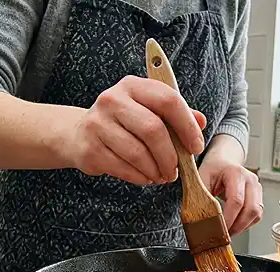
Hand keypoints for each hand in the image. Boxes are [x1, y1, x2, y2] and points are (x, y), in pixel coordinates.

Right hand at [67, 75, 206, 184]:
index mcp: (132, 86)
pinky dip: (140, 177)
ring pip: (138, 153)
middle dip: (170, 156)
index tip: (196, 147)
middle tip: (176, 170)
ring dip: (156, 170)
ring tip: (161, 176)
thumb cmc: (123, 122)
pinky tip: (145, 177)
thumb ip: (175, 114)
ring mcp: (98, 124)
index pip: (168, 100)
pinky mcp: (90, 149)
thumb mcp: (148, 110)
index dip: (187, 126)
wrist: (79, 134)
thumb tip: (201, 122)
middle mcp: (112, 100)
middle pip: (153, 129)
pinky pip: (124, 168)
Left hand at [199, 155, 263, 235]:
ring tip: (228, 231)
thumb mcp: (202, 180)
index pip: (236, 200)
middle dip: (237, 226)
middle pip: (250, 209)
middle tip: (223, 235)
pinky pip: (257, 215)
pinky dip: (247, 224)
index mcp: (235, 173)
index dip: (229, 218)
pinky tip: (235, 225)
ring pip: (256, 213)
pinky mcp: (259, 196)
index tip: (219, 230)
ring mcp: (257, 187)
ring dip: (242, 226)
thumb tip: (202, 221)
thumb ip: (202, 198)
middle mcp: (250, 179)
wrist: (222, 162)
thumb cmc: (212, 170)